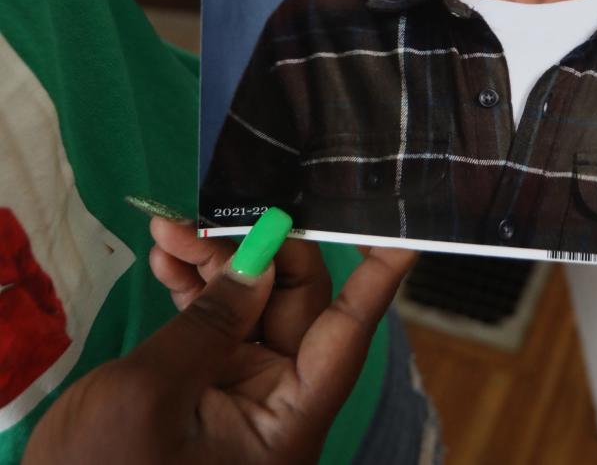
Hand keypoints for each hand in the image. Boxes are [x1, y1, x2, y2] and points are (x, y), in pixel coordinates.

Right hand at [23, 212, 414, 464]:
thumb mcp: (154, 391)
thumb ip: (214, 319)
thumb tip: (261, 258)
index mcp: (288, 420)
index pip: (348, 333)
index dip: (378, 278)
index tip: (399, 230)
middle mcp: (276, 402)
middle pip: (294, 303)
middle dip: (258, 248)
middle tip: (206, 218)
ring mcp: (239, 392)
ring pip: (250, 303)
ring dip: (213, 261)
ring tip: (170, 229)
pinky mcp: (202, 386)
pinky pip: (213, 322)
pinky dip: (191, 287)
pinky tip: (166, 256)